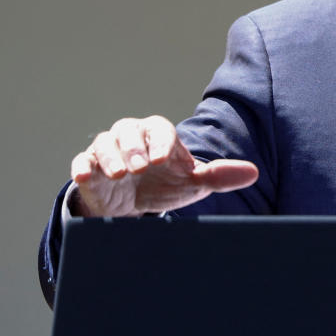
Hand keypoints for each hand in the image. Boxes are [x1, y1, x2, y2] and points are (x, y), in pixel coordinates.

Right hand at [70, 116, 258, 216]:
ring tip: (119, 174)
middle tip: (140, 167)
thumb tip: (253, 172)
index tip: (162, 160)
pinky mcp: (90, 168)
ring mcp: (108, 152)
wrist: (135, 205)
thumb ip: (219, 176)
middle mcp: (132, 138)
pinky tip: (86, 177)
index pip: (160, 129)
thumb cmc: (166, 185)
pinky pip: (82, 162)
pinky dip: (83, 167)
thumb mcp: (193, 184)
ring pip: (104, 143)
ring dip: (110, 157)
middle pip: (128, 131)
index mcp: (158, 137)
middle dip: (134, 147)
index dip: (161, 141)